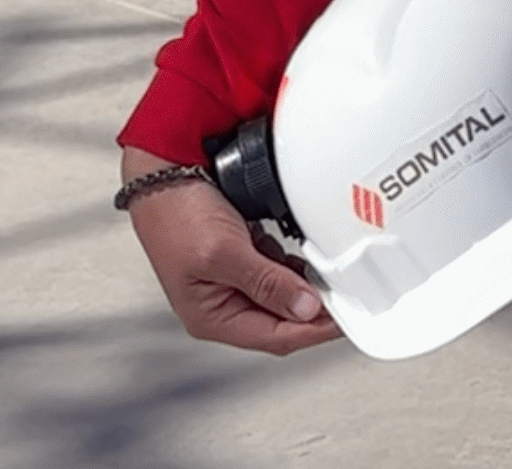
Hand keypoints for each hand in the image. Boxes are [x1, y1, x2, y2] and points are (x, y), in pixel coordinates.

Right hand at [119, 148, 339, 354]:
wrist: (165, 174)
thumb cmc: (176, 215)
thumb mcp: (224, 253)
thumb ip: (266, 283)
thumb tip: (305, 309)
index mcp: (211, 317)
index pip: (275, 337)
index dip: (313, 330)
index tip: (346, 319)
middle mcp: (222, 305)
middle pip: (282, 320)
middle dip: (314, 308)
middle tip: (346, 295)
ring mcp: (231, 282)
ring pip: (282, 295)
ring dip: (305, 285)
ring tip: (327, 273)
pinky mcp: (241, 260)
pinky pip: (277, 272)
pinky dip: (293, 265)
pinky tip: (303, 256)